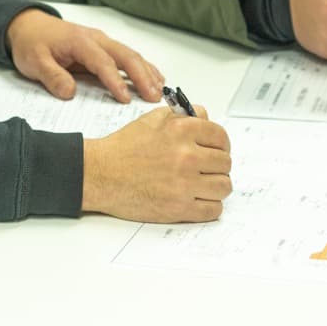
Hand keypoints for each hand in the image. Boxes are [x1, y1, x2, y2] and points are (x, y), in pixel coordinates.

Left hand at [7, 9, 164, 103]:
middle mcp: (96, 39)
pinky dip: (143, 66)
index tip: (126, 98)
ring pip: (130, 54)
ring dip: (147, 71)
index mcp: (80, 42)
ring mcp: (102, 41)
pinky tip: (155, 78)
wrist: (29, 25)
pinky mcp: (103, 47)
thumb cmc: (32, 43)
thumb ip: (52, 77)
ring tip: (159, 90)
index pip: (102, 62)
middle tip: (153, 97)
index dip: (115, 80)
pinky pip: (127, 56)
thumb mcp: (34, 62)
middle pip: (125, 55)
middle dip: (142, 76)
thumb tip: (70, 93)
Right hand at [81, 106, 231, 221]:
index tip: (216, 150)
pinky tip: (199, 200)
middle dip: (217, 165)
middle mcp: (186, 156)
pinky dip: (210, 206)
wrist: (101, 174)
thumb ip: (182, 115)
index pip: (221, 137)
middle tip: (207, 168)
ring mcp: (184, 184)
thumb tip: (205, 118)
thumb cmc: (123, 148)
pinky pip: (213, 210)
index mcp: (181, 131)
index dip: (220, 144)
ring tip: (204, 185)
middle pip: (225, 163)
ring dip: (216, 186)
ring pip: (223, 187)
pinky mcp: (179, 208)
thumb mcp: (152, 120)